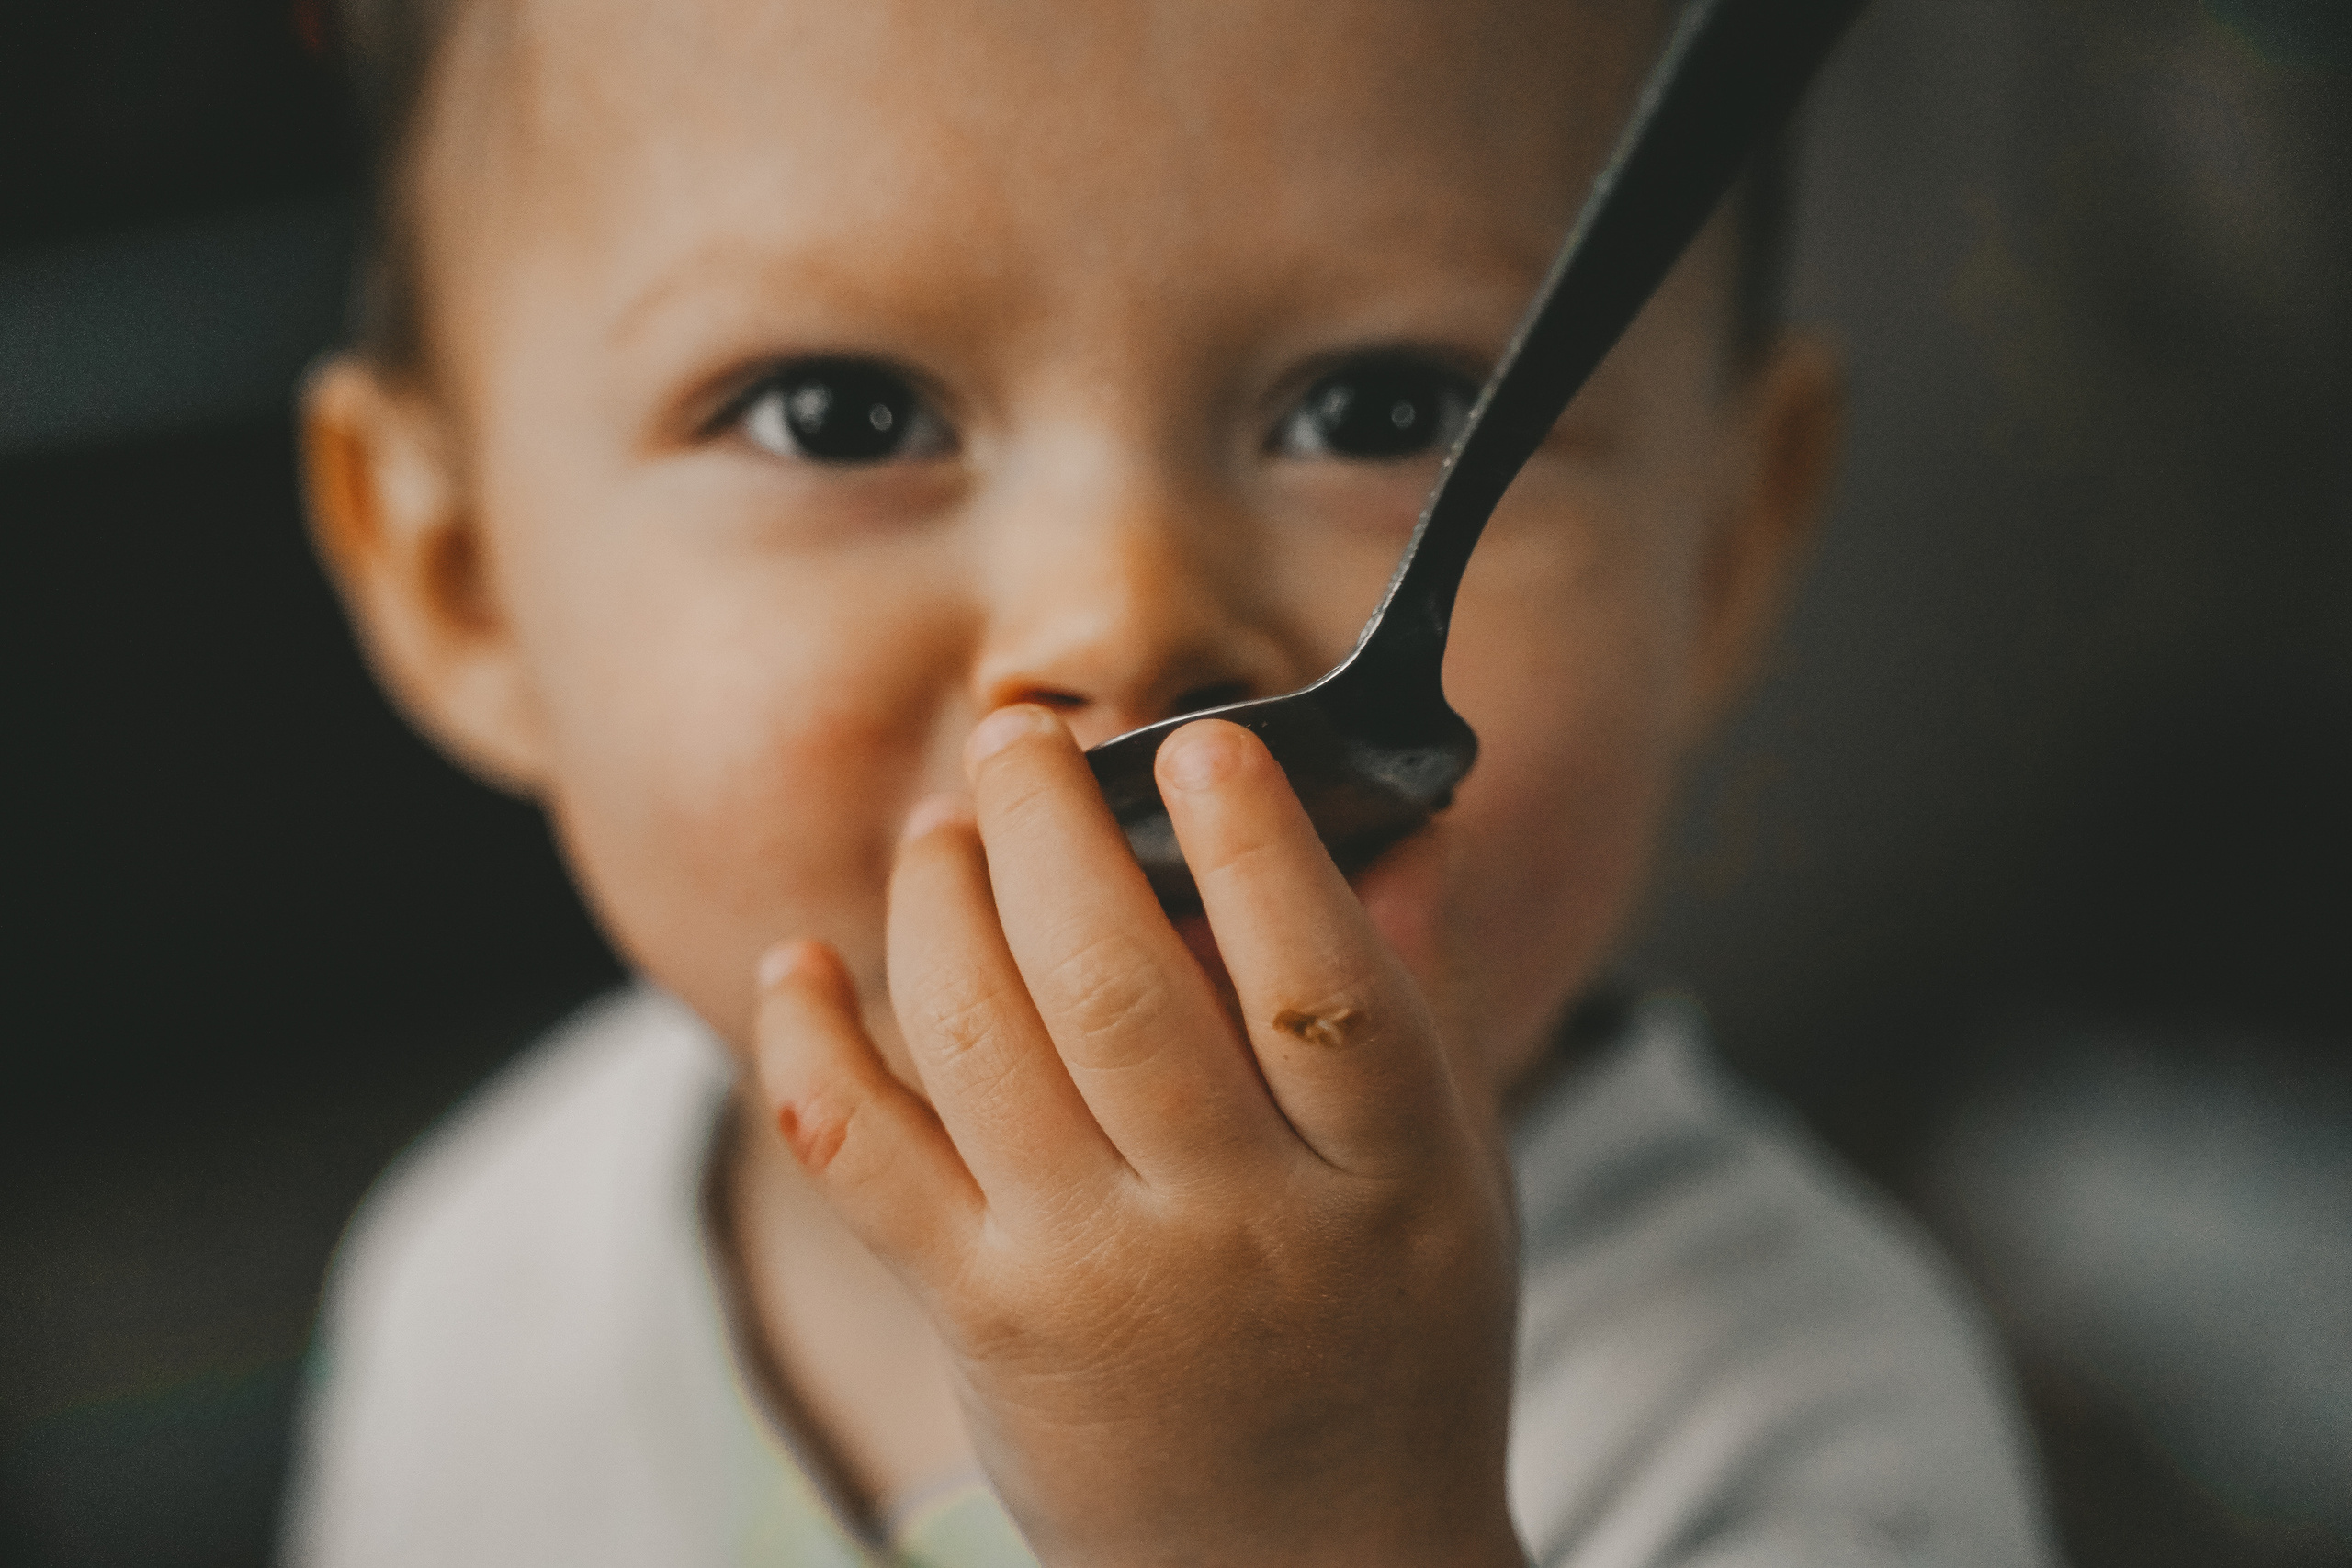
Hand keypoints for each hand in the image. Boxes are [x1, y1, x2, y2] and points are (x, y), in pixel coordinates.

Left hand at [753, 706, 1524, 1567]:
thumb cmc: (1395, 1348)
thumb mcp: (1456, 1184)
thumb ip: (1421, 998)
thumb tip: (1409, 817)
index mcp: (1388, 1181)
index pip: (1323, 988)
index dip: (1260, 851)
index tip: (1200, 744)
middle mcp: (1242, 1229)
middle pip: (1119, 991)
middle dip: (1048, 830)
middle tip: (1017, 732)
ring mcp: (1099, 1281)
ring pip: (983, 1045)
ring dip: (938, 905)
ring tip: (941, 826)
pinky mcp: (985, 1321)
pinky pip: (865, 1159)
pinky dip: (811, 1044)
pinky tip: (802, 963)